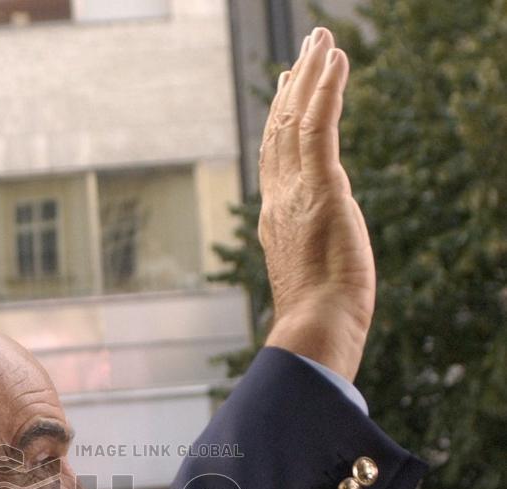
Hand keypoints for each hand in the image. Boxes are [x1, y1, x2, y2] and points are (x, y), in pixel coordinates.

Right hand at [260, 28, 374, 381]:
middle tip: (305, 48)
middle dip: (294, 87)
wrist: (315, 327)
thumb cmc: (318, 319)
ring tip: (320, 39)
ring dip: (310, 75)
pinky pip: (320, 127)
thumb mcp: (311, 281)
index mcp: (276, 220)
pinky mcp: (322, 189)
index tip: (288, 91)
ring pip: (298, 120)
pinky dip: (325, 90)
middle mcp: (279, 200)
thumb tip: (315, 279)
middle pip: (282, 132)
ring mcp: (297, 193)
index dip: (282, 121)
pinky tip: (333, 59)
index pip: (277, 159)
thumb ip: (309, 261)